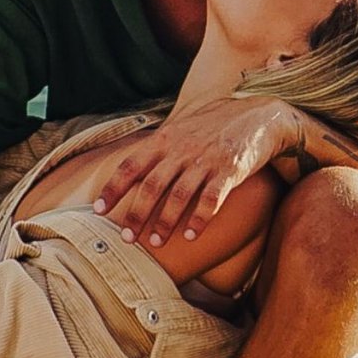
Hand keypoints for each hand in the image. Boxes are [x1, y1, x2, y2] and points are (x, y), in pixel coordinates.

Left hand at [96, 97, 295, 245]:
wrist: (258, 115)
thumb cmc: (214, 126)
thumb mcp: (181, 129)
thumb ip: (158, 148)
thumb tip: (131, 170)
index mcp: (165, 140)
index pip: (131, 165)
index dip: (114, 188)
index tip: (99, 210)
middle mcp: (182, 150)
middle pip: (152, 185)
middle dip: (137, 214)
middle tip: (127, 238)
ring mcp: (206, 160)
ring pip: (179, 195)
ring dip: (165, 222)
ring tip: (156, 243)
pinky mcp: (230, 170)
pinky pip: (211, 199)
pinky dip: (199, 219)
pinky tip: (191, 235)